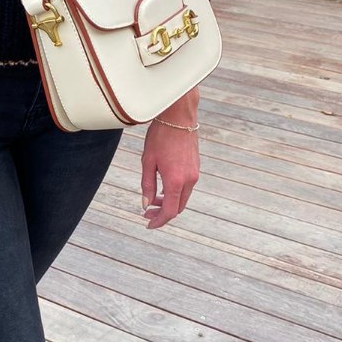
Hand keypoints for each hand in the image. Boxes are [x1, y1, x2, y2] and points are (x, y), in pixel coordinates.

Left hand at [140, 92, 200, 228]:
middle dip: (162, 213)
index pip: (169, 211)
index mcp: (176, 181)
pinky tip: (163, 188)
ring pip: (183, 198)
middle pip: (178, 207)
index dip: (159, 221)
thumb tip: (146, 204)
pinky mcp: (196, 167)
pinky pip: (186, 188)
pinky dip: (175, 193)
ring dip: (169, 203)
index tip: (148, 224)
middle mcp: (189, 180)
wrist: (178, 116)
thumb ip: (147, 185)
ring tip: (153, 200)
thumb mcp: (148, 161)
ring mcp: (195, 174)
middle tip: (146, 212)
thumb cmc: (160, 136)